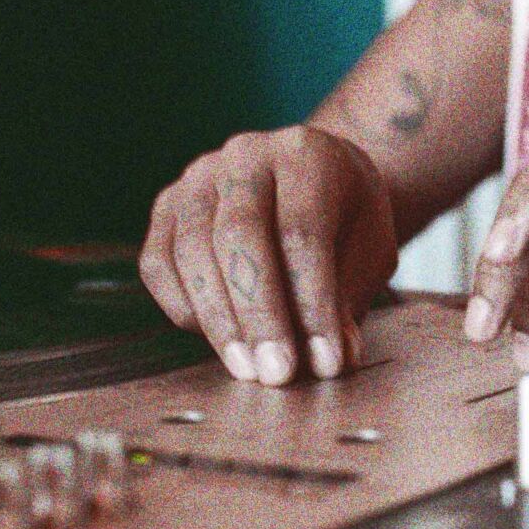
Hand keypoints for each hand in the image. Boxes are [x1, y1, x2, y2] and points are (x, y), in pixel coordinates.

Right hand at [139, 125, 396, 385]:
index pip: (302, 232)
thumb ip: (350, 297)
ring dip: (221, 322)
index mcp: (305, 154)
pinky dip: (185, 308)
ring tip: (250, 370)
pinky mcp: (165, 208)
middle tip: (278, 374)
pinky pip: (159, 264)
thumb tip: (333, 358)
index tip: (327, 360)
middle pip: (240, 236)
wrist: (314, 180)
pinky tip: (219, 341)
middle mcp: (245, 156)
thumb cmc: (346, 219)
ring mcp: (197, 178)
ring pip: (193, 252)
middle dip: (260, 315)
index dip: (314, 303)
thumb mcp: (369, 249)